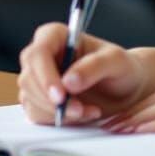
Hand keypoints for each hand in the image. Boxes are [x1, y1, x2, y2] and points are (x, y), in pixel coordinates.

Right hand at [18, 23, 151, 125]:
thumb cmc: (122, 68)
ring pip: (30, 99)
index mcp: (57, 36)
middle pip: (29, 79)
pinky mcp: (39, 99)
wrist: (125, 89)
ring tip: (89, 110)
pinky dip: (59, 120)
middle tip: (79, 110)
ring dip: (58, 112)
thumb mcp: (117, 61)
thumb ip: (95, 66)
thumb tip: (69, 81)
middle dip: (53, 100)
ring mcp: (39, 78)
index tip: (61, 95)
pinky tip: (83, 114)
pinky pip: (37, 114)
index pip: (38, 52)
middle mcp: (43, 55)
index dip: (45, 75)